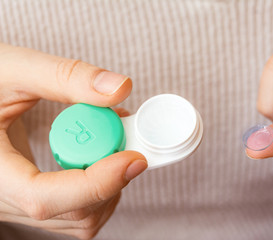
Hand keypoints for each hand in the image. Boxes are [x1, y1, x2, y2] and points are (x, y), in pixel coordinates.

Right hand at [0, 43, 147, 238]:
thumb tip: (120, 88)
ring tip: (116, 139)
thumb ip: (66, 77)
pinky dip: (103, 188)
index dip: (96, 183)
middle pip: (74, 212)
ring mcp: (20, 206)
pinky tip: (104, 155)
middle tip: (128, 135)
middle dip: (112, 176)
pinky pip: (79, 213)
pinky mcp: (36, 201)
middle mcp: (2, 200)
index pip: (43, 198)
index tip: (134, 158)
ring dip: (112, 183)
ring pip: (82, 219)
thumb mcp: (16, 70)